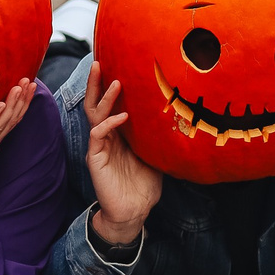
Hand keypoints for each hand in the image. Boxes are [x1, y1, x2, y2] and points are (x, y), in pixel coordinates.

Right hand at [81, 61, 162, 245]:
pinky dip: (109, 124)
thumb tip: (179, 119)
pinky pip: (98, 135)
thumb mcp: (156, 156)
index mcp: (118, 135)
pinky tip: (122, 117)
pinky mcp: (96, 159)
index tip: (116, 65)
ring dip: (104, 98)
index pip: (110, 105)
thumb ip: (158, 138)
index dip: (110, 87)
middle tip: (99, 62)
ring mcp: (99, 147)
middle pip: (96, 104)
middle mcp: (106, 137)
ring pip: (96, 115)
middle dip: (97, 84)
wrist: (133, 212)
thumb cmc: (143, 186)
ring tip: (114, 82)